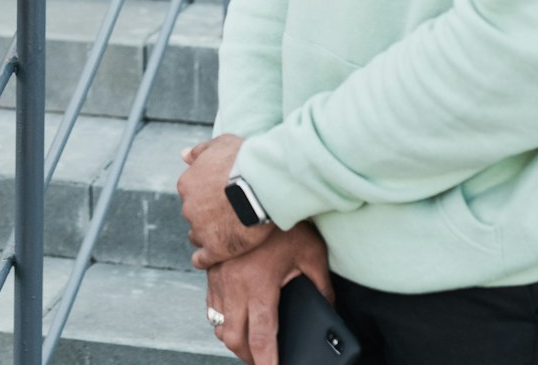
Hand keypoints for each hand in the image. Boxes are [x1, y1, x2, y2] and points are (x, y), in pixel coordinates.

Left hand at [178, 134, 272, 267]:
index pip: (191, 195)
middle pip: (194, 215)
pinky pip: (202, 259)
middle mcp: (188, 206)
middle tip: (228, 216)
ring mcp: (200, 228)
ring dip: (207, 236)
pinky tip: (213, 259)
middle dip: (206, 216)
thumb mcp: (220, 144)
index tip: (220, 199)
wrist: (262, 182)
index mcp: (187, 183)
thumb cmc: (245, 159)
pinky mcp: (215, 248)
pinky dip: (205, 259)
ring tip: (225, 236)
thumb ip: (200, 151)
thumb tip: (183, 155)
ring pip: (198, 236)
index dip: (206, 198)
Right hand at [205, 223, 331, 364]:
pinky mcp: (210, 267)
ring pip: (217, 322)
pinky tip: (234, 314)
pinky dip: (220, 316)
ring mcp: (218, 276)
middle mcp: (234, 284)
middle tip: (260, 360)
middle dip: (246, 355)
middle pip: (233, 336)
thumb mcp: (311, 254)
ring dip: (231, 336)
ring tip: (247, 341)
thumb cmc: (283, 221)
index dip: (266, 361)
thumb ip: (321, 286)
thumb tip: (328, 307)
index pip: (262, 337)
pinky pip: (209, 302)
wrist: (250, 191)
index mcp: (259, 286)